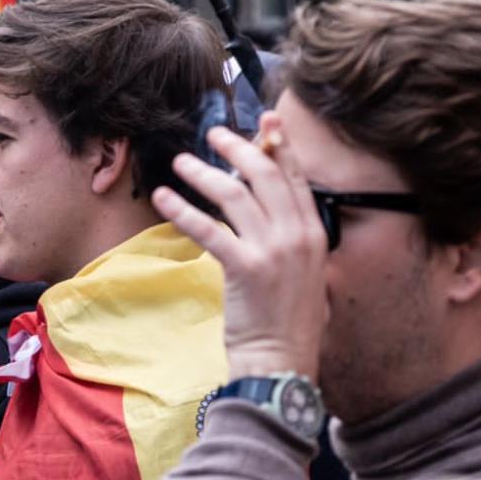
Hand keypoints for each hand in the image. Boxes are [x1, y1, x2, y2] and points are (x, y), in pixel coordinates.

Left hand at [151, 113, 327, 382]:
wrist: (281, 359)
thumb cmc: (289, 321)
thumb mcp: (307, 272)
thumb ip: (295, 238)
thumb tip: (272, 209)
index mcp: (315, 233)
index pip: (295, 177)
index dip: (279, 144)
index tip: (266, 120)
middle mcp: (297, 235)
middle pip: (264, 174)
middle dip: (237, 147)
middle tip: (213, 134)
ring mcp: (272, 251)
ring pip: (233, 194)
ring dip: (203, 173)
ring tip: (181, 161)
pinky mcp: (244, 267)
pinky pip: (208, 229)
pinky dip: (183, 210)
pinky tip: (164, 197)